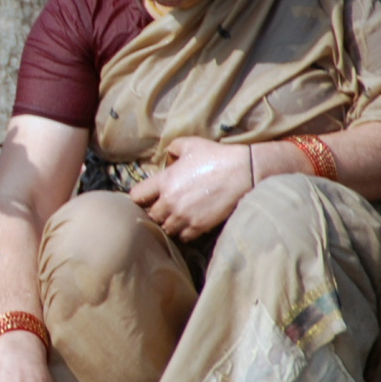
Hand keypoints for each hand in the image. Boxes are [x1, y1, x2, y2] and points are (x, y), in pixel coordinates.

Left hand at [130, 136, 253, 240]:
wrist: (243, 171)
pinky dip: (183, 233)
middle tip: (163, 208)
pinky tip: (188, 224)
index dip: (140, 197)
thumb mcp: (190, 144)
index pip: (137, 196)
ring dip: (169, 223)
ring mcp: (184, 215)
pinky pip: (183, 237)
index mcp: (164, 181)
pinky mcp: (199, 226)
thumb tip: (168, 158)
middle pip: (151, 215)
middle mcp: (170, 201)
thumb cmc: (215, 156)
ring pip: (166, 228)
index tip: (147, 197)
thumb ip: (172, 149)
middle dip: (155, 211)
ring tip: (176, 217)